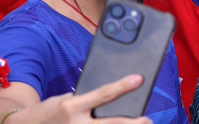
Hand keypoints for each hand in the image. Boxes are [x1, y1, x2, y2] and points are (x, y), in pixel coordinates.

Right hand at [28, 75, 151, 123]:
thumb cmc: (50, 112)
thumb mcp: (65, 100)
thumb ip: (87, 101)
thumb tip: (111, 101)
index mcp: (72, 105)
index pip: (104, 94)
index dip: (123, 85)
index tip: (139, 78)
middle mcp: (76, 123)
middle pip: (112, 123)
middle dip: (134, 123)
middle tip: (148, 119)